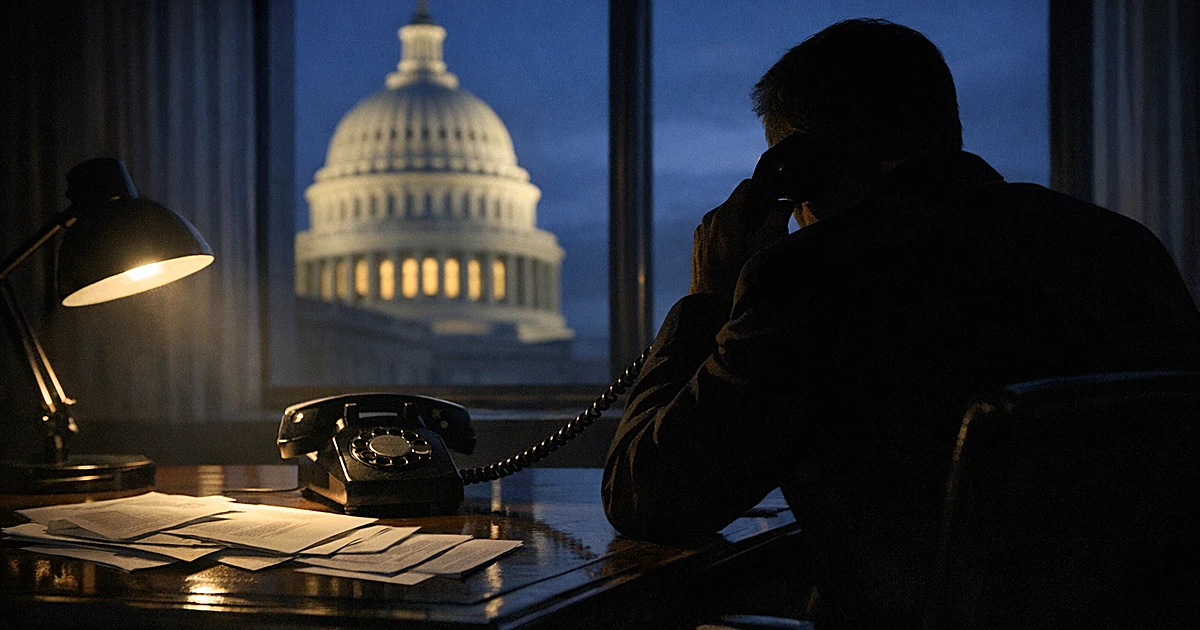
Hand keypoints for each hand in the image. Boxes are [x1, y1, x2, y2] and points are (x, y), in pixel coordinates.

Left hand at [689, 179, 791, 299]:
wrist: (710, 303)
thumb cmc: (737, 274)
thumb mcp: (764, 245)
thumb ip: (777, 218)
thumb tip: (784, 203)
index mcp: (724, 214)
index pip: (746, 186)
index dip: (763, 192)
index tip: (773, 205)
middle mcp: (709, 219)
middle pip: (738, 204)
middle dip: (754, 214)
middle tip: (766, 233)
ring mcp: (701, 232)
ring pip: (727, 219)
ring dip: (742, 227)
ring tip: (751, 248)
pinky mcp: (698, 244)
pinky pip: (717, 233)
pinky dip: (729, 238)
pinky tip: (737, 257)